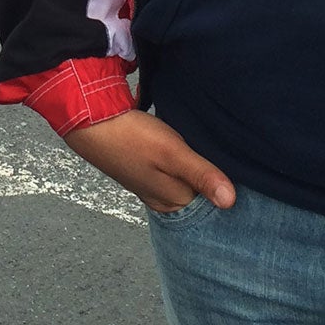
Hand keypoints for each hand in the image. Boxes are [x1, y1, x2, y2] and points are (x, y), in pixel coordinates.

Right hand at [64, 111, 235, 214]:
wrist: (89, 121)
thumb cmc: (130, 136)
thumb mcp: (172, 153)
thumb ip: (201, 175)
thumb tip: (231, 202)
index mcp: (173, 202)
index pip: (213, 199)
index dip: (225, 180)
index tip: (235, 162)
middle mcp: (163, 199)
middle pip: (199, 190)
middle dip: (211, 172)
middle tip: (219, 148)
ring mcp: (152, 184)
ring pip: (185, 177)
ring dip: (195, 162)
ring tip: (204, 143)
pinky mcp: (145, 169)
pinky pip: (172, 169)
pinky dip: (180, 158)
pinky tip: (183, 143)